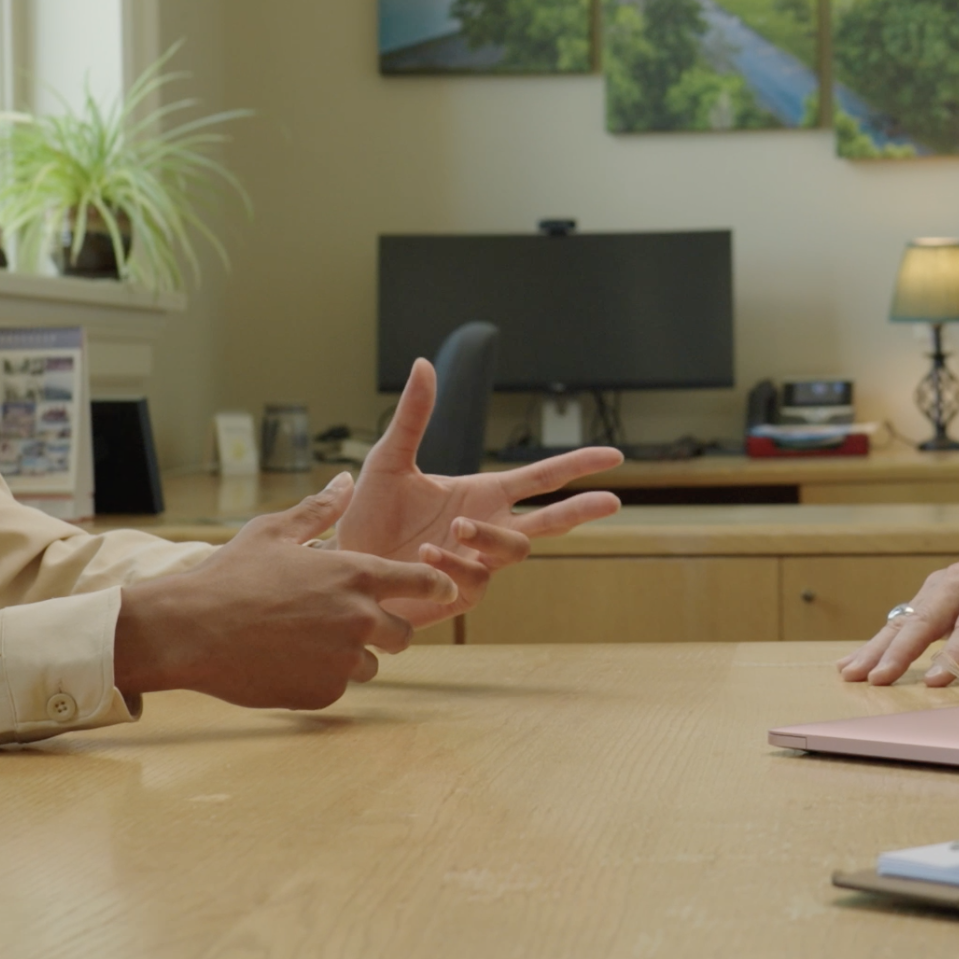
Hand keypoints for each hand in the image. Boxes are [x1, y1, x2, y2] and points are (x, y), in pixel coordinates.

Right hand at [114, 475, 452, 709]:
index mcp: (357, 575)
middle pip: (403, 634)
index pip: (424, 583)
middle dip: (384, 629)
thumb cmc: (230, 575)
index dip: (437, 586)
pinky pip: (337, 688)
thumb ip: (319, 510)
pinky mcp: (324, 694)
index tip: (443, 590)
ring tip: (303, 641)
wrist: (190, 630)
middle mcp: (360, 619)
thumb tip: (346, 480)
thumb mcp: (273, 532)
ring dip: (349, 656)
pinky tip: (284, 662)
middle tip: (346, 623)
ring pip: (369, 664)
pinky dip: (319, 678)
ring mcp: (343, 661)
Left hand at [333, 357, 625, 624]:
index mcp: (482, 494)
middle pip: (549, 520)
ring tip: (454, 526)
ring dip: (489, 536)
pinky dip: (456, 564)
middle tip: (612, 501)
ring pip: (514, 549)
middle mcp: (488, 528)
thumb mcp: (388, 459)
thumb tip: (424, 364)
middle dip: (580, 510)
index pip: (542, 478)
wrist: (344, 562)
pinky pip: (476, 580)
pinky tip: (427, 554)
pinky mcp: (459, 594)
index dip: (578, 466)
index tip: (614, 456)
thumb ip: (412, 417)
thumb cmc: (368, 513)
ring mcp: (479, 563)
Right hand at [836, 553, 958, 685]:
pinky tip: (850, 662)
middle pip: (925, 617)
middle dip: (899, 650)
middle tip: (877, 677)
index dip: (954, 654)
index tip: (937, 681)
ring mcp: (940, 586)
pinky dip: (878, 644)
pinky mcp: (928, 596)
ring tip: (850, 672)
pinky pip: (900, 621)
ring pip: (904, 619)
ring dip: (877, 649)